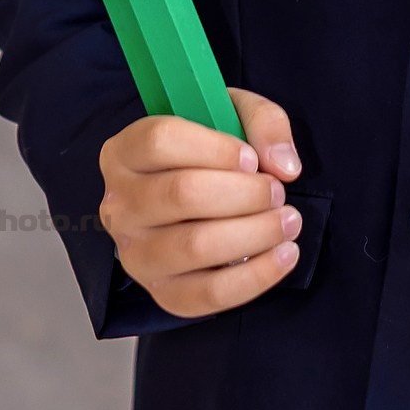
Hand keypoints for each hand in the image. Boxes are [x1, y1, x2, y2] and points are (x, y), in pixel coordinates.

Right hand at [98, 86, 303, 318]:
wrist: (196, 201)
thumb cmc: (212, 154)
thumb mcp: (234, 115)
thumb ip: (263, 122)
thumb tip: (283, 165)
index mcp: (125, 153)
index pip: (160, 141)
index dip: (215, 148)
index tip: (252, 158)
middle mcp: (120, 205)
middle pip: (181, 194)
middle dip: (245, 193)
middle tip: (277, 192)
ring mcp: (136, 254)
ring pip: (194, 246)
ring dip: (255, 233)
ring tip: (288, 221)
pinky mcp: (161, 292)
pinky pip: (207, 293)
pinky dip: (255, 276)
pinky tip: (285, 255)